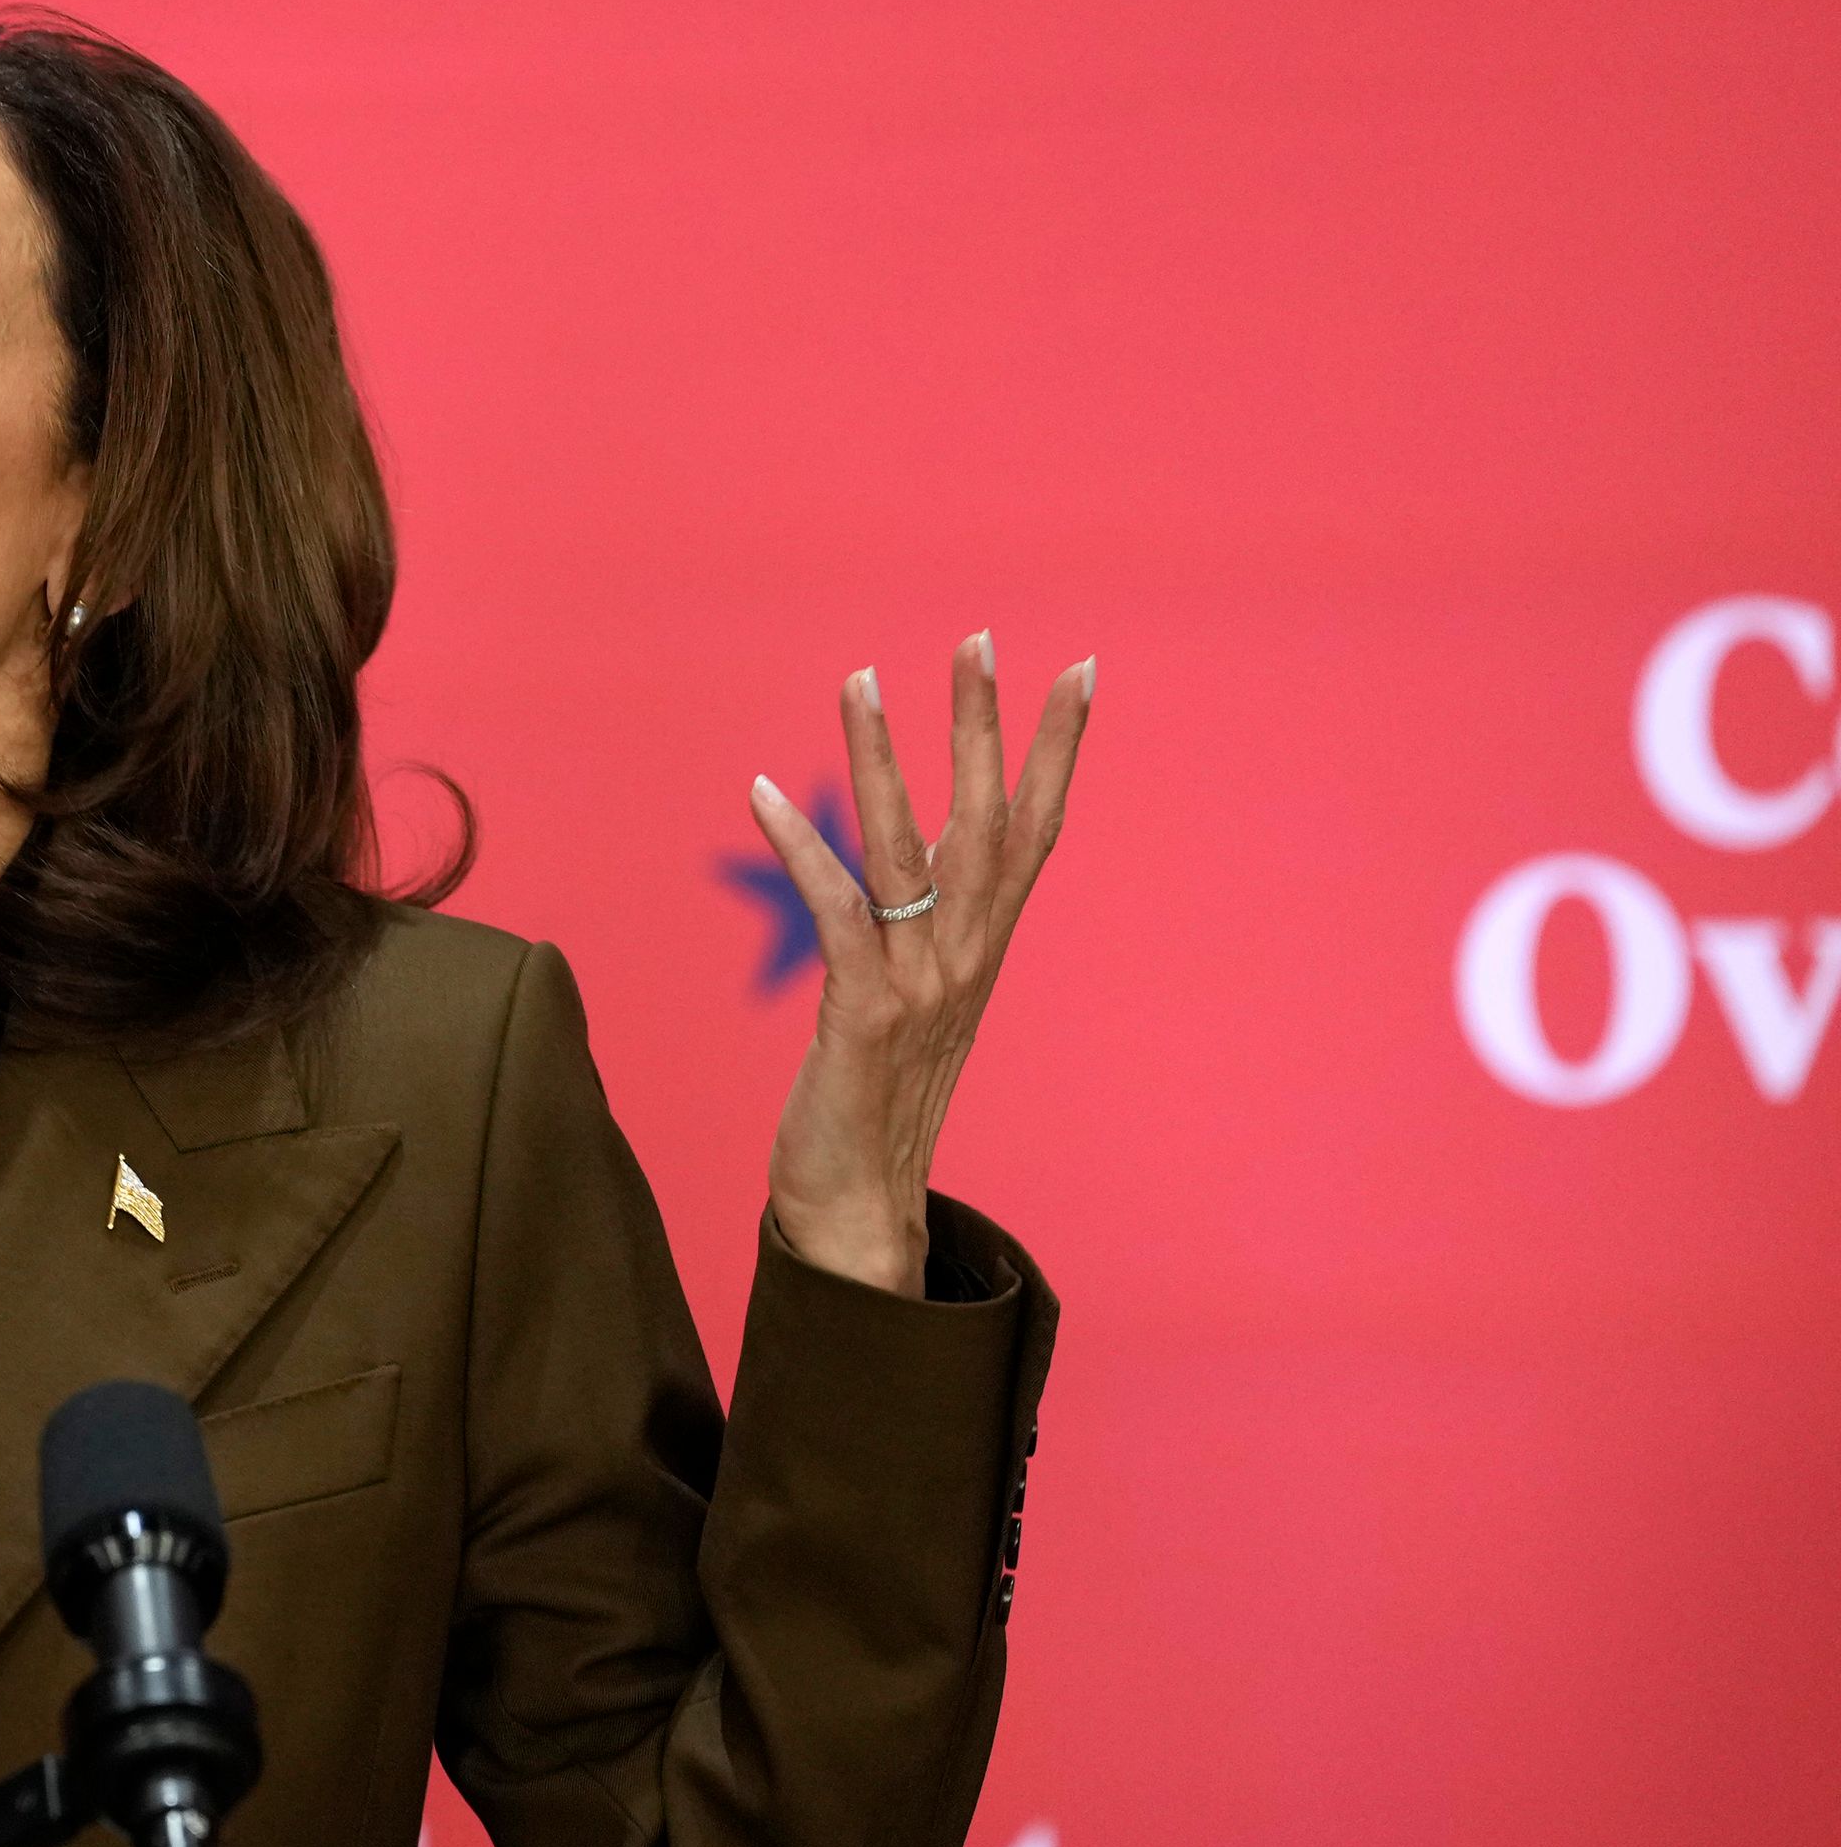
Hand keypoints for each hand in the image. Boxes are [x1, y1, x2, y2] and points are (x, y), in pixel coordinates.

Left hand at [743, 632, 1090, 1296]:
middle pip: (990, 819)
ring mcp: (921, 985)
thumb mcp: (915, 1001)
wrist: (861, 1209)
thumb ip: (923, 929)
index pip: (1036, 831)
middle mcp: (967, 957)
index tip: (1081, 670)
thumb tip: (918, 860)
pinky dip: (803, 846)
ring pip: (910, 849)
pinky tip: (766, 792)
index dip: (1059, 751)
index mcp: (984, 948)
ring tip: (860, 680)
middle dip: (985, 724)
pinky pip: (835, 911)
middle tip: (980, 636)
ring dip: (884, 759)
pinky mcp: (864, 1014)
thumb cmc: (877, 1103)